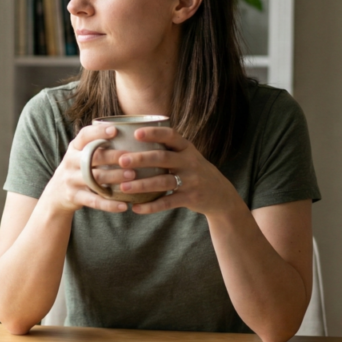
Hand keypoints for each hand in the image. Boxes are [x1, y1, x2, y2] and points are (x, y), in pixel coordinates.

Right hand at [40, 124, 133, 214]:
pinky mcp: (74, 196)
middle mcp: (70, 162)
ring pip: (95, 178)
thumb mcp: (79, 153)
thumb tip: (127, 130)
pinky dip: (110, 204)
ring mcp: (71, 180)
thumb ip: (95, 144)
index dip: (98, 132)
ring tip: (133, 176)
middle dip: (113, 156)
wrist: (56, 193)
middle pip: (93, 157)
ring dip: (115, 177)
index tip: (115, 130)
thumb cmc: (77, 168)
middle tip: (131, 157)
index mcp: (74, 148)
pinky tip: (124, 206)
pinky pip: (94, 201)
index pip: (84, 135)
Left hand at [116, 127, 240, 215]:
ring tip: (123, 187)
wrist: (220, 194)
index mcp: (186, 148)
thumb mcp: (187, 155)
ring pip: (163, 182)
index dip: (154, 133)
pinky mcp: (190, 198)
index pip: (170, 136)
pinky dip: (151, 206)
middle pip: (163, 158)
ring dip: (142, 185)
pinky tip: (136, 208)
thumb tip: (132, 138)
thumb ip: (167, 148)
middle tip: (122, 161)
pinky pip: (167, 202)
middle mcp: (189, 162)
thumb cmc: (194, 171)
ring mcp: (190, 180)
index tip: (136, 133)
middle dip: (141, 159)